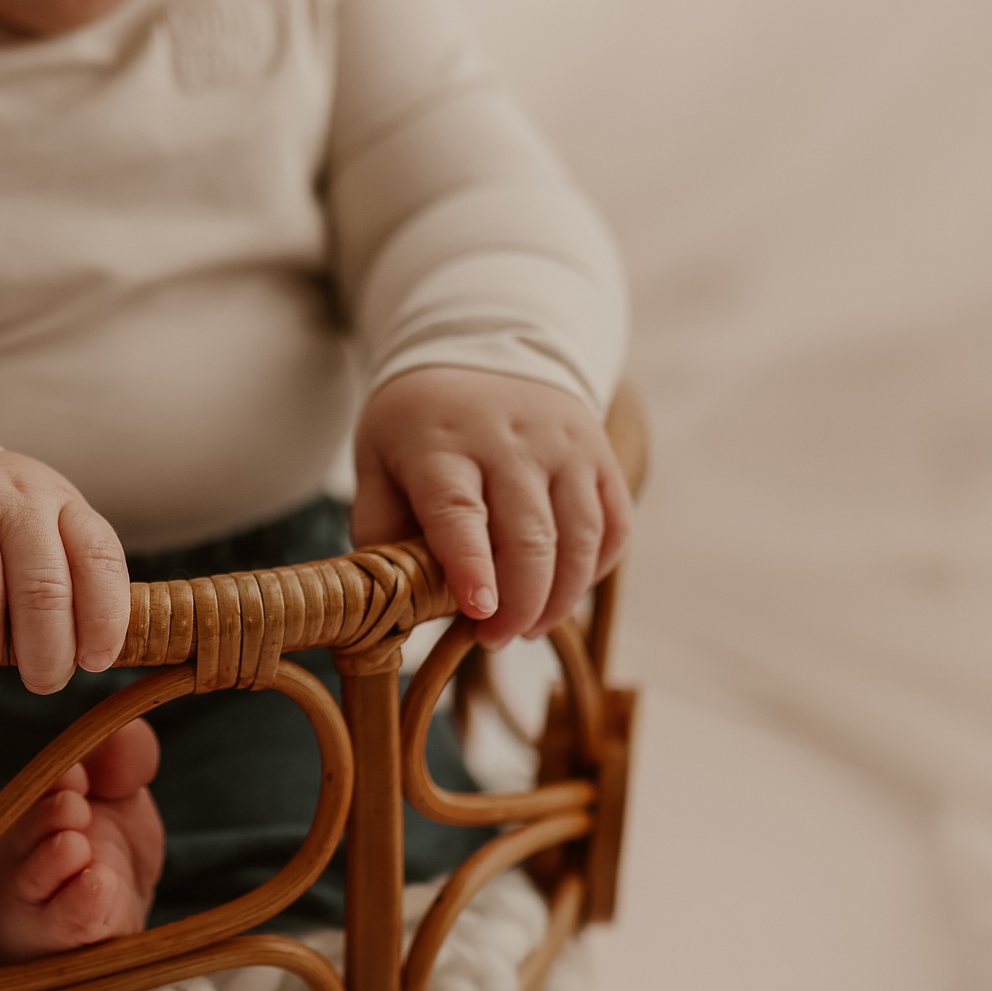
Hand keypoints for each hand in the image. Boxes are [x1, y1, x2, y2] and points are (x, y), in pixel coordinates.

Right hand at [0, 450, 130, 695]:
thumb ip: (69, 577)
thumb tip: (87, 659)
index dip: (103, 621)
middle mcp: (5, 498)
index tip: (93, 662)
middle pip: (40, 591)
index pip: (97, 558)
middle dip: (45, 657)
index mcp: (54, 499)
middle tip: (39, 683)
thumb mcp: (40, 525)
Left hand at [352, 367, 629, 646]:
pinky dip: (594, 571)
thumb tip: (397, 603)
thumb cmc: (418, 429)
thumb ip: (380, 531)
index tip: (479, 613)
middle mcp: (510, 440)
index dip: (471, 566)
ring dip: (560, 598)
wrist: (480, 351)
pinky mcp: (600, 454)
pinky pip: (614, 525)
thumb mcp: (377, 465)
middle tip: (494, 638)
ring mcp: (564, 445)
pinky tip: (564, 592)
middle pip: (529, 536)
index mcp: (441, 444)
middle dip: (518, 603)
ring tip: (527, 627)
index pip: (459, 511)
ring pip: (580, 537)